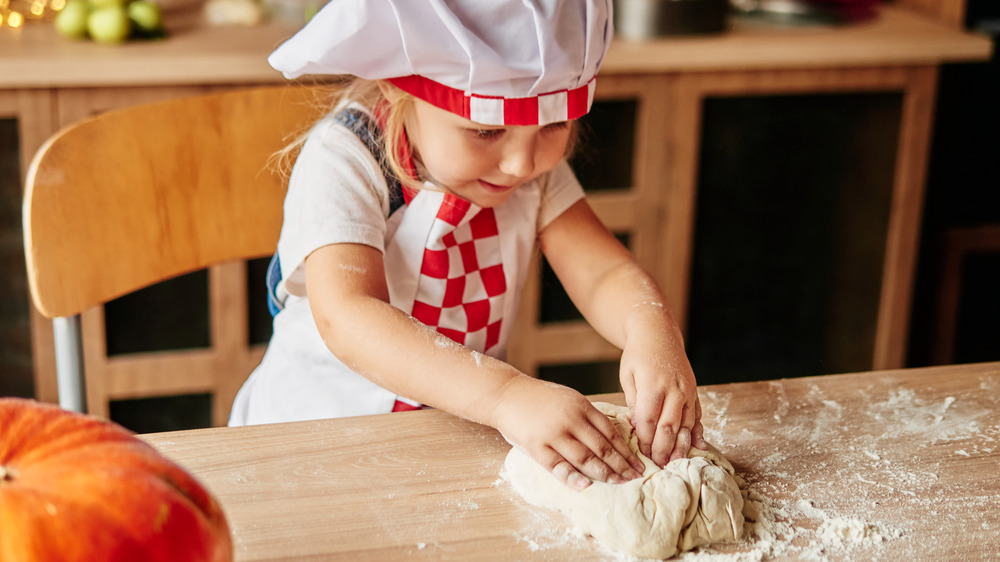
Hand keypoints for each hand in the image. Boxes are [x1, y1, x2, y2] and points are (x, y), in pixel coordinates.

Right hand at [491, 376, 644, 490]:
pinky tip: (586, 486)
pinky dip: (573, 477)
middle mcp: (570, 419)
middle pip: (602, 447)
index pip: (611, 432)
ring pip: (584, 458)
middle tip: (635, 477)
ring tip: (618, 483)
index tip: (638, 463)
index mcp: (581, 406)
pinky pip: (557, 466)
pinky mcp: (536, 446)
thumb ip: (587, 414)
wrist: (506, 393)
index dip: (626, 450)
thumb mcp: (568, 398)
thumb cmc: (539, 398)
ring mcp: (553, 434)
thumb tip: (612, 434)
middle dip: (621, 464)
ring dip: (604, 473)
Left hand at [619, 322, 706, 467]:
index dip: (645, 440)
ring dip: (682, 445)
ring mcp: (687, 391)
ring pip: (687, 424)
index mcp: (653, 385)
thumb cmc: (638, 355)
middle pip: (669, 426)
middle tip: (658, 466)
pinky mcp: (694, 391)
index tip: (641, 455)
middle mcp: (674, 389)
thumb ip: (634, 402)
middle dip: (664, 449)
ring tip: (676, 463)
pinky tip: (698, 446)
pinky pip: (698, 415)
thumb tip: (638, 427)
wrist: (658, 332)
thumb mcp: (628, 375)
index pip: (648, 420)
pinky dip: (698, 432)